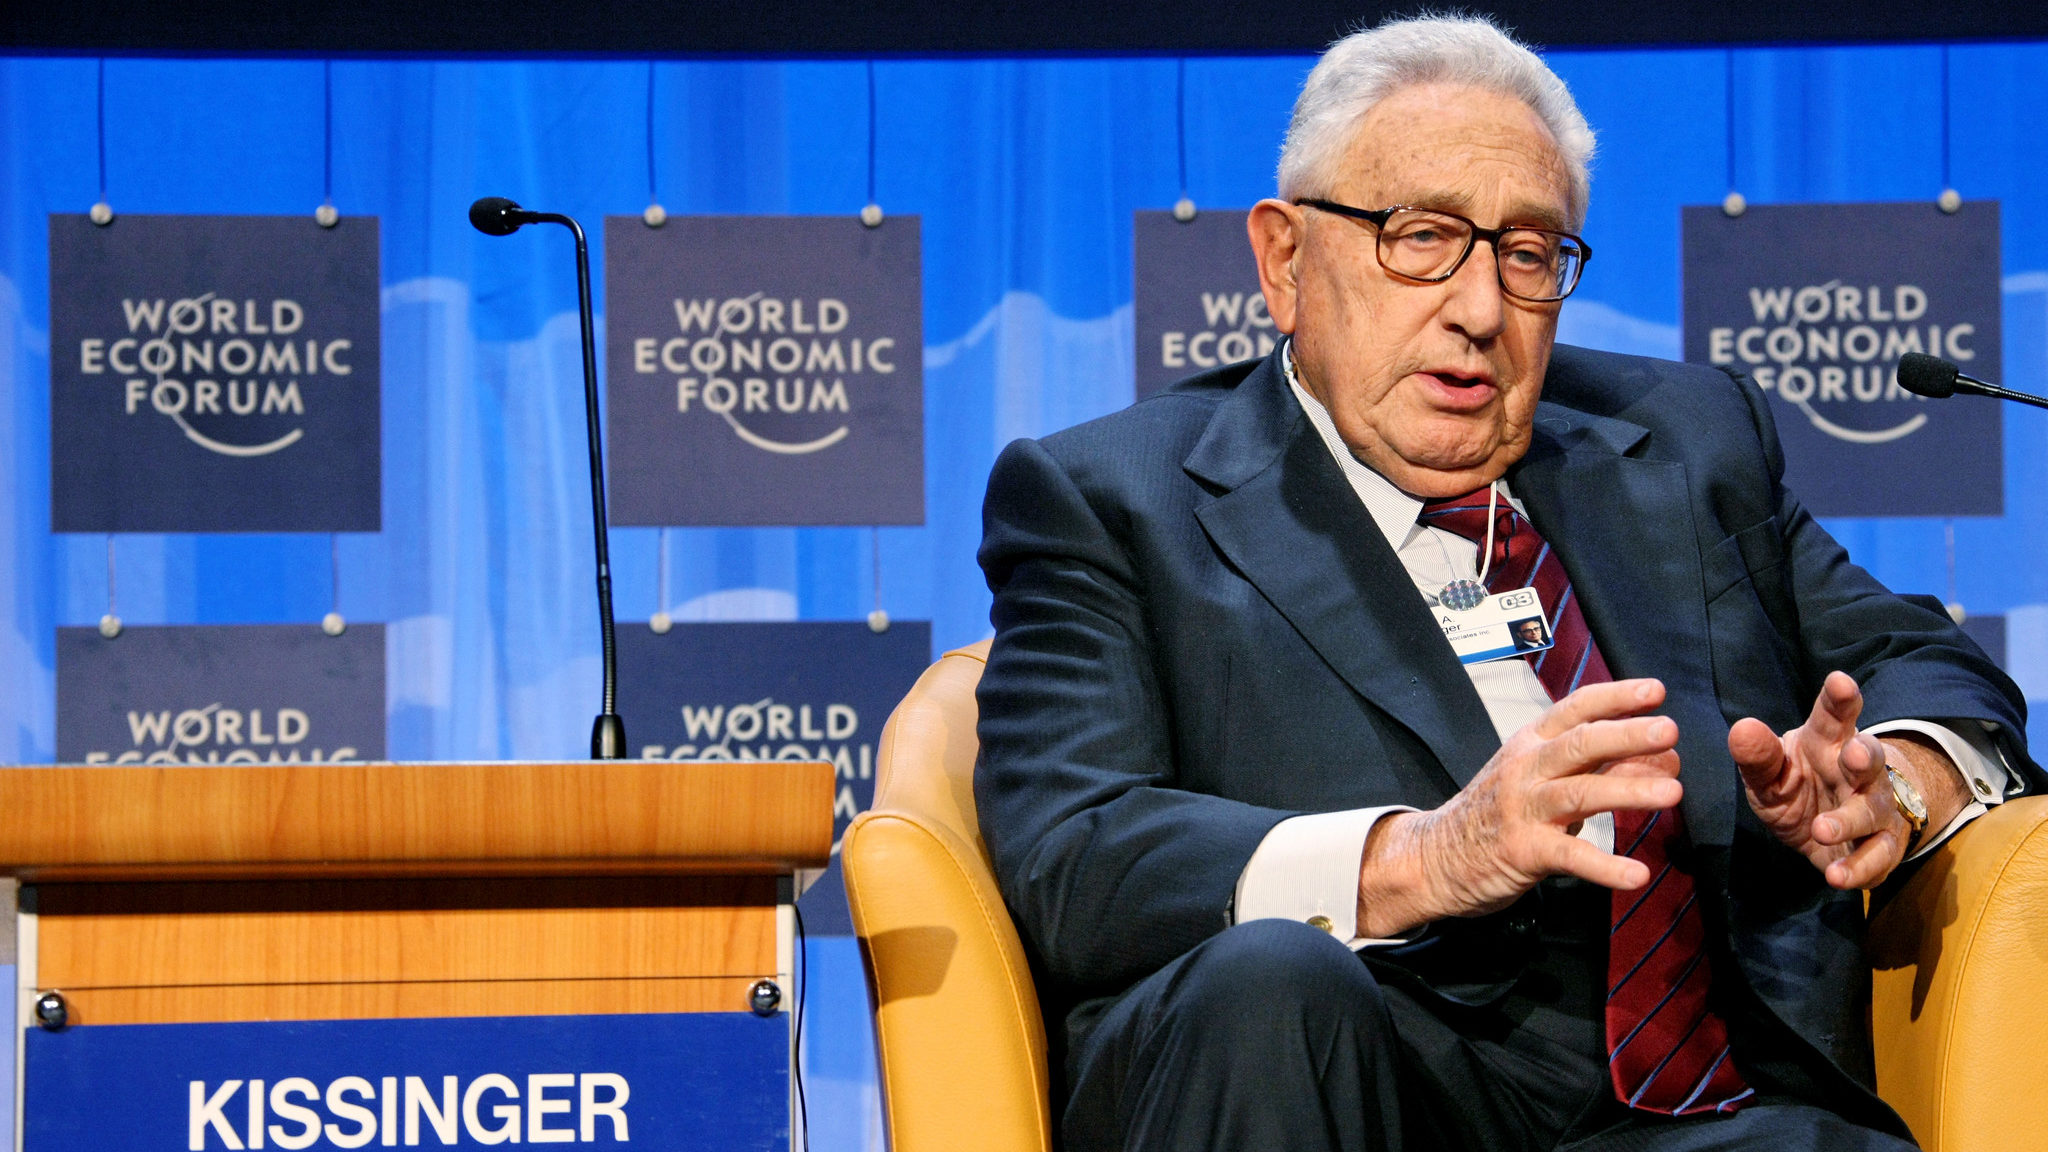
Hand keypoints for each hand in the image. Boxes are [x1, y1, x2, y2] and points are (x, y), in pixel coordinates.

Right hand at [1356, 679, 1682, 937]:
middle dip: (1627, 735)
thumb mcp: (1542, 777)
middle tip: (1668, 730)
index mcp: (1531, 742)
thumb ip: (1601, 766)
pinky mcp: (1523, 851)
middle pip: (1580, 743)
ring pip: (1580, 792)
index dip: (1615, 696)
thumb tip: (1666, 757)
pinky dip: (1605, 867)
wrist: (1436, 855)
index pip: (1575, 708)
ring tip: (1672, 792)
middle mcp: (1527, 768)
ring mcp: (1523, 808)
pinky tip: (1636, 874)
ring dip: (1628, 790)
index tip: (1656, 691)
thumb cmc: (1498, 812)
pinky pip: (1570, 857)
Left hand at [1728, 671, 1906, 889]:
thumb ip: (1758, 756)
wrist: (1823, 828)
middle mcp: (1857, 772)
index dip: (1840, 699)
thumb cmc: (1795, 786)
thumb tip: (1742, 729)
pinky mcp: (1881, 846)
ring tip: (1822, 829)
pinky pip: (1876, 858)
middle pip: (1869, 758)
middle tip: (1855, 754)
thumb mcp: (1768, 774)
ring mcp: (1874, 807)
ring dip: (1851, 819)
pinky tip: (1836, 876)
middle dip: (1866, 755)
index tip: (1840, 681)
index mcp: (1828, 743)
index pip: (1835, 716)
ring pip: (1873, 809)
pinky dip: (1858, 867)